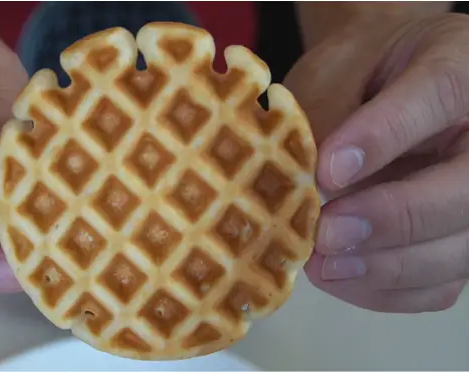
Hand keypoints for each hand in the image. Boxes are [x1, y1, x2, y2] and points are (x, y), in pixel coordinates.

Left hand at [284, 13, 468, 312]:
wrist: (384, 86)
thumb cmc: (358, 72)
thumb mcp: (334, 70)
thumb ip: (327, 112)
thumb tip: (309, 183)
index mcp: (459, 64)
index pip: (438, 95)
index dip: (383, 137)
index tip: (328, 172)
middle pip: (465, 190)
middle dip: (393, 219)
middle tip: (325, 234)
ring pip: (458, 249)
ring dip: (386, 267)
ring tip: (321, 264)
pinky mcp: (456, 240)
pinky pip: (439, 285)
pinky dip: (387, 290)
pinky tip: (338, 276)